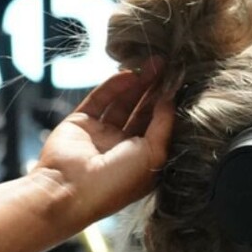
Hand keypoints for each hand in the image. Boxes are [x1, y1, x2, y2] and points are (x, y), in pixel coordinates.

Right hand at [34, 59, 176, 227]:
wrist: (71, 188)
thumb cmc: (117, 181)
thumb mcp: (153, 154)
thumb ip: (164, 124)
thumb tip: (170, 98)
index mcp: (143, 161)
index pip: (160, 128)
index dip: (169, 106)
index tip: (181, 84)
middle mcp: (123, 148)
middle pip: (143, 112)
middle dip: (155, 90)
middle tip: (169, 67)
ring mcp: (101, 135)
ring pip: (123, 103)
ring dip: (138, 84)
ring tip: (153, 63)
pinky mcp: (81, 122)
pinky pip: (100, 99)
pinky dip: (114, 86)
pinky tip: (130, 74)